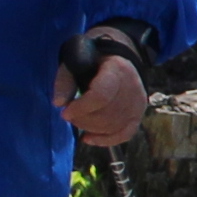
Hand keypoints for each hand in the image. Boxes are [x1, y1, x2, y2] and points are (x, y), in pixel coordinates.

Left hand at [59, 29, 153, 147]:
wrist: (120, 56)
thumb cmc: (94, 56)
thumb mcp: (76, 59)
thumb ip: (65, 79)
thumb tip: (58, 103)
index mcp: (116, 70)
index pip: (101, 96)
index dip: (81, 108)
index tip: (65, 112)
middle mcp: (132, 87)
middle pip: (107, 115)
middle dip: (82, 120)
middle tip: (69, 115)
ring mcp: (138, 102)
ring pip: (114, 126)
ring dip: (90, 129)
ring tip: (78, 121)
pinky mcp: (138, 113)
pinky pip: (125, 134)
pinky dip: (106, 140)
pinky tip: (89, 138)